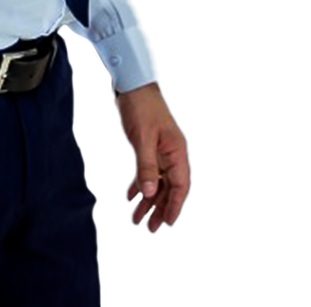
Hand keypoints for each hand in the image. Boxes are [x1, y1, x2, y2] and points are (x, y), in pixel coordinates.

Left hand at [113, 81, 190, 232]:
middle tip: (149, 226)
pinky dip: (140, 183)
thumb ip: (146, 165)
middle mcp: (171, 152)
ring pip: (157, 181)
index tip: (167, 222)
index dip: (174, 205)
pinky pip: (147, 170)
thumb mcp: (143, 138)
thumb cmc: (142, 104)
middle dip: (159, 208)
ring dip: (148, 199)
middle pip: (168, 187)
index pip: (179, 185)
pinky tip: (131, 194)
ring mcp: (160, 149)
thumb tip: (151, 191)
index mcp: (176, 151)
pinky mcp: (148, 145)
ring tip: (137, 216)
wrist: (131, 84)